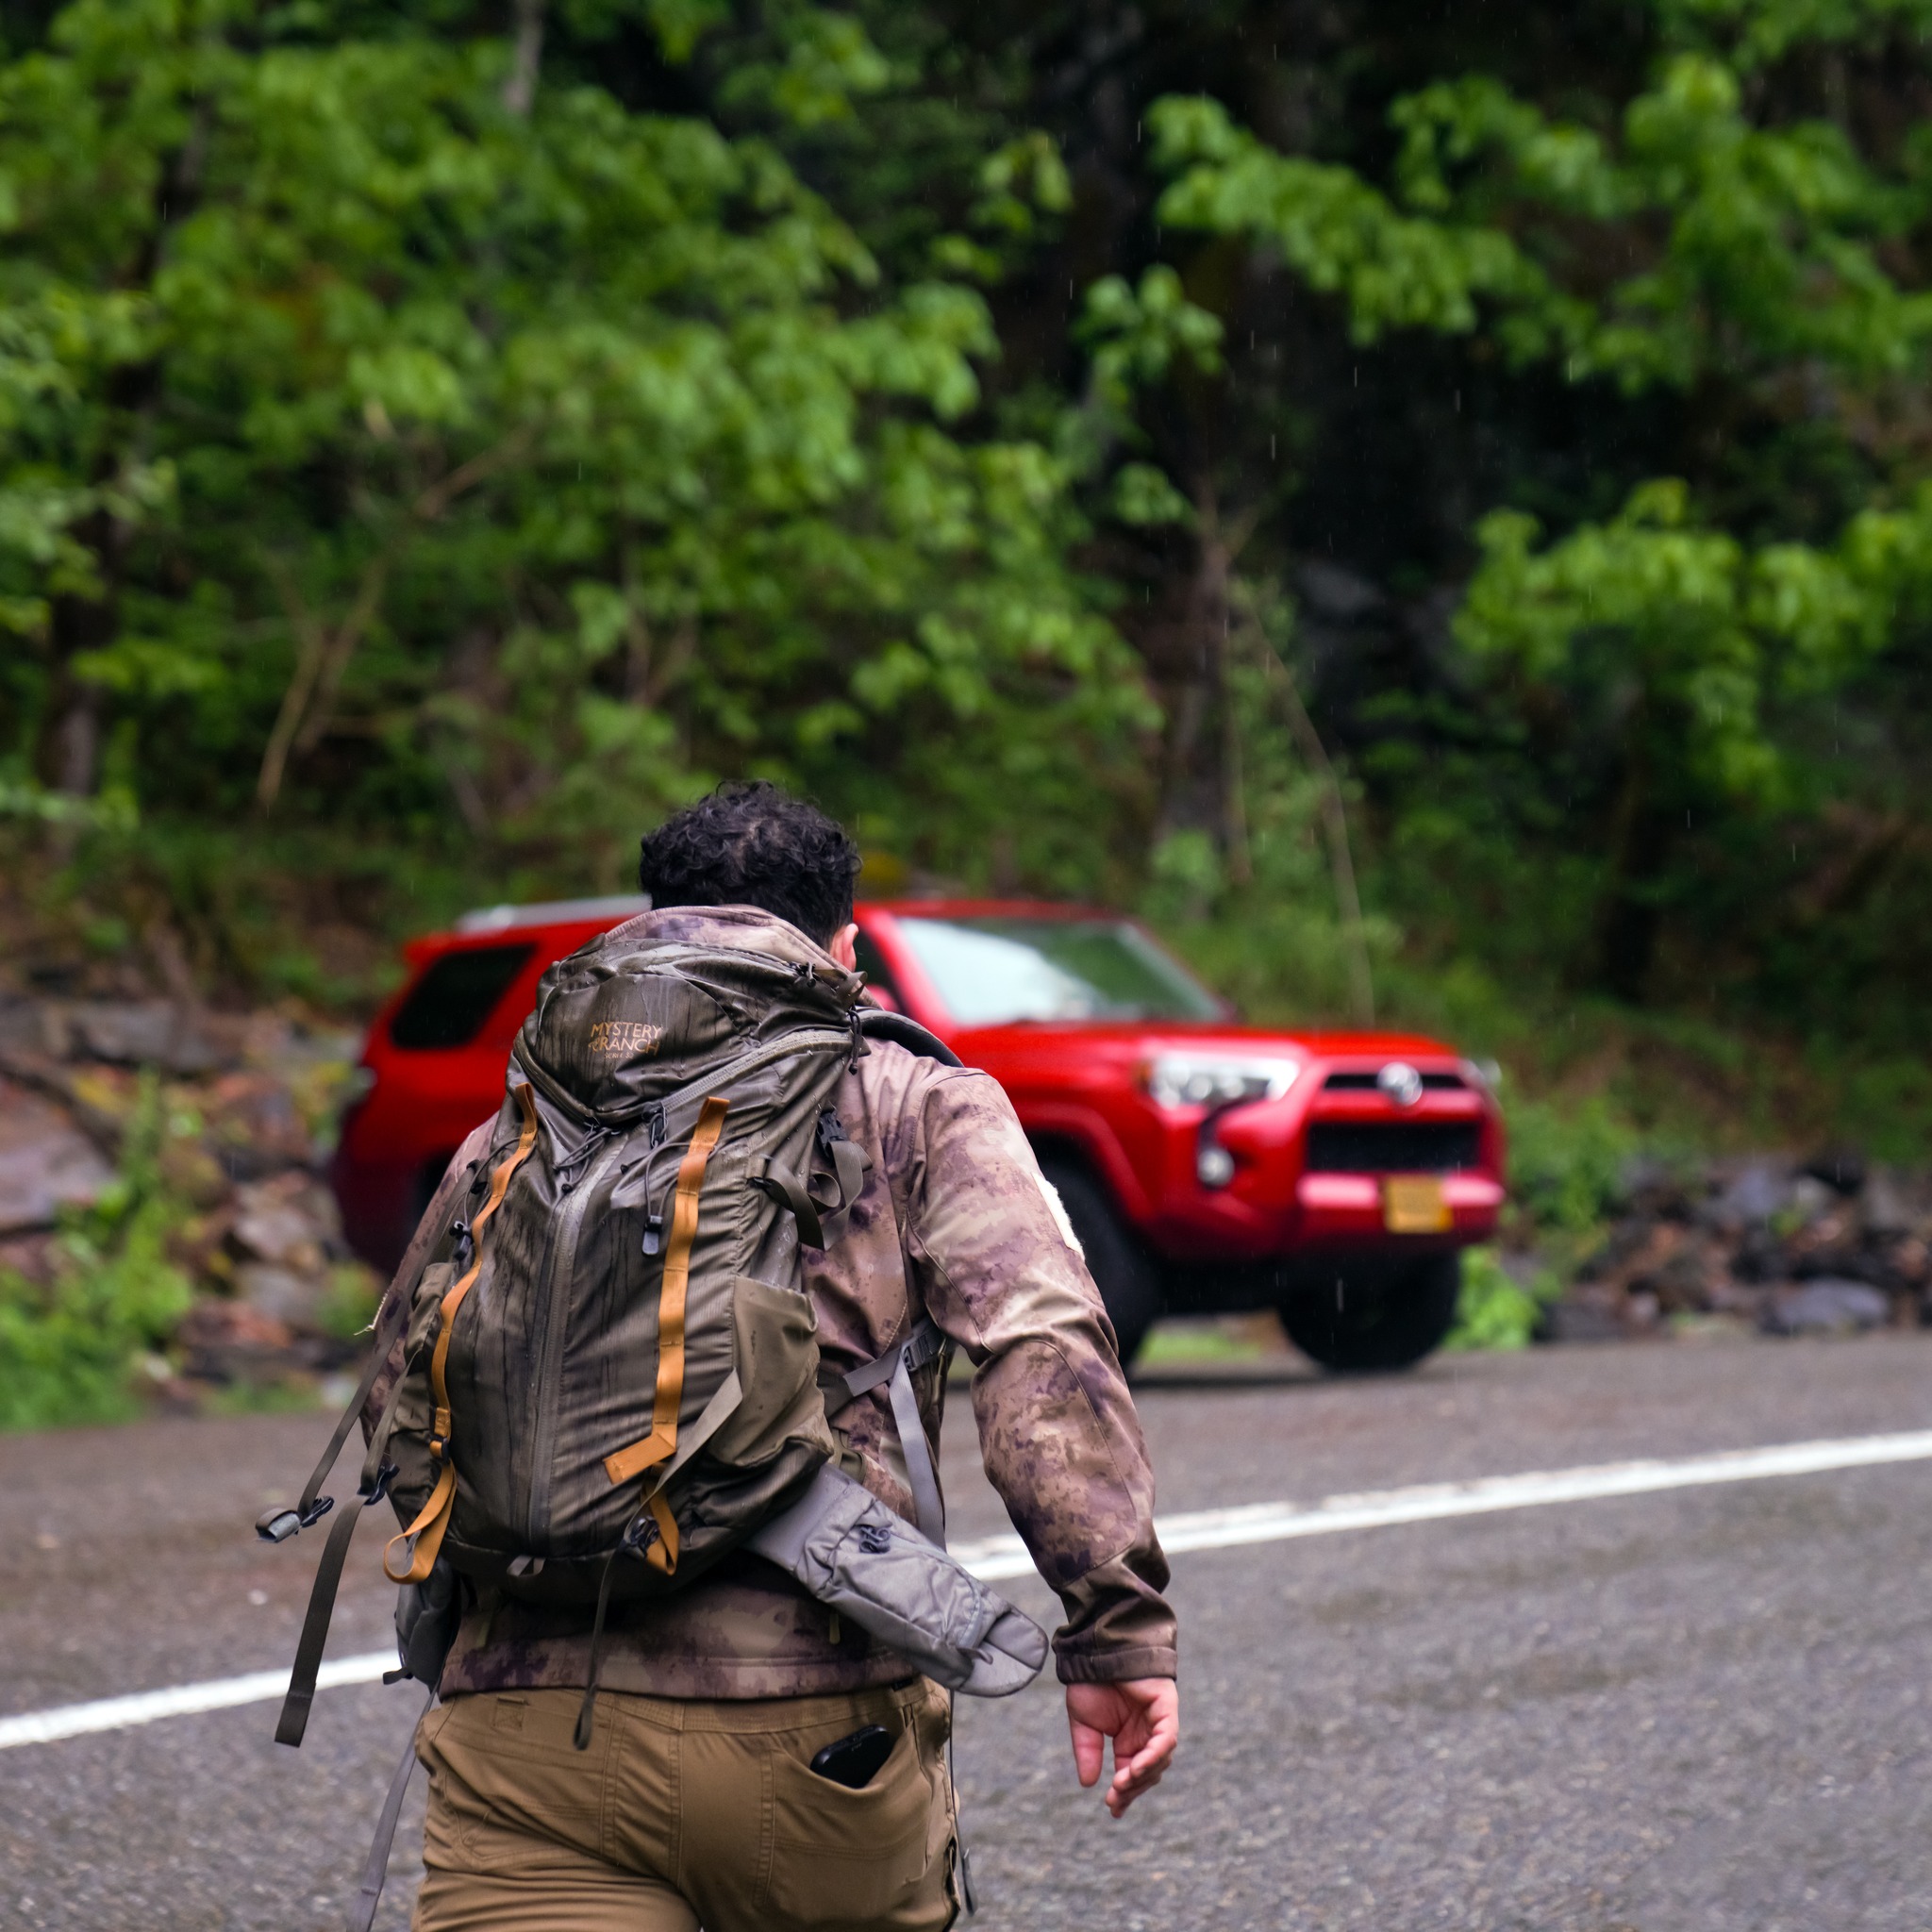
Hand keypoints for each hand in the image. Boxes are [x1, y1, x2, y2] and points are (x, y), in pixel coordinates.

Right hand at [1065, 1677, 1177, 1817]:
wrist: (1097, 1647)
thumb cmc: (1090, 1680)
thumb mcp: (1083, 1723)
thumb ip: (1087, 1751)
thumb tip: (1088, 1784)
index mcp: (1128, 1739)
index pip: (1132, 1774)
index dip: (1125, 1794)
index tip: (1113, 1809)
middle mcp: (1146, 1733)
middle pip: (1148, 1773)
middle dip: (1132, 1789)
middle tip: (1114, 1801)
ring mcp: (1158, 1721)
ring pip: (1160, 1760)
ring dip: (1141, 1776)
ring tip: (1120, 1784)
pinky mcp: (1166, 1707)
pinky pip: (1167, 1738)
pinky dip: (1154, 1755)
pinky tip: (1135, 1767)